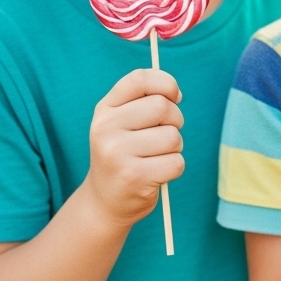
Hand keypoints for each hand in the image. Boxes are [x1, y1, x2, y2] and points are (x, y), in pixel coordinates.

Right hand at [82, 69, 183, 227]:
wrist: (104, 201)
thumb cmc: (124, 154)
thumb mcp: (122, 123)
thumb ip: (144, 100)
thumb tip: (175, 93)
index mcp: (105, 110)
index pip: (140, 79)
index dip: (166, 83)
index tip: (174, 97)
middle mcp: (106, 129)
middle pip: (162, 107)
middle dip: (175, 120)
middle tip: (164, 135)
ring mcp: (117, 153)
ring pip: (172, 136)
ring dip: (174, 147)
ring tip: (156, 157)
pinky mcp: (134, 177)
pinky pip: (176, 162)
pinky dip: (174, 168)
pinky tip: (156, 174)